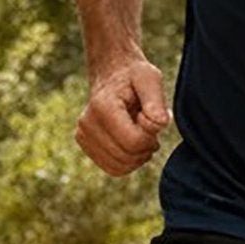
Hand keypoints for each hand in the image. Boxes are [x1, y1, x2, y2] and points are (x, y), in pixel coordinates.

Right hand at [76, 58, 171, 175]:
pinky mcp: (86, 145)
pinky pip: (113, 168)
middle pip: (127, 157)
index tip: (151, 119)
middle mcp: (87, 123)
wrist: (112, 74)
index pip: (134, 142)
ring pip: (120, 167)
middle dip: (145, 147)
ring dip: (138, 156)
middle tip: (148, 126)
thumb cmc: (135, 76)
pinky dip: (128, 161)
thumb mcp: (150, 79)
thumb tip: (161, 124)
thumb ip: (156, 102)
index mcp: (103, 107)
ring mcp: (83, 136)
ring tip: (140, 133)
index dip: (151, 136)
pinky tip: (132, 143)